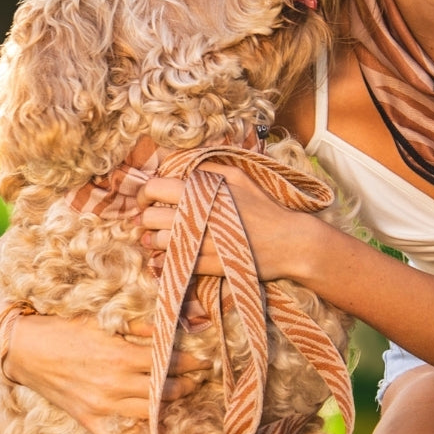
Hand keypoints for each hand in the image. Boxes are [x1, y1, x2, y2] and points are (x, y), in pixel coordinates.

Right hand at [2, 311, 208, 433]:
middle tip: (198, 379)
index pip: (165, 362)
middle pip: (162, 391)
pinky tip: (147, 428)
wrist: (23, 349)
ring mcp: (100, 406)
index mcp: (120, 356)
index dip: (189, 362)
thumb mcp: (101, 321)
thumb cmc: (62, 329)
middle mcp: (113, 385)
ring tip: (179, 396)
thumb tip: (164, 331)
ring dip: (166, 405)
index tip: (203, 360)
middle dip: (185, 384)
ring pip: (147, 413)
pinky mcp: (87, 419)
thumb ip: (136, 328)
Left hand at [137, 165, 306, 282]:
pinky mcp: (205, 266)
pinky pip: (172, 262)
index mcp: (200, 192)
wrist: (288, 242)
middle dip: (148, 218)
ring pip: (158, 242)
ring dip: (156, 240)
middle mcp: (195, 217)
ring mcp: (199, 244)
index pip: (154, 188)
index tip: (148, 200)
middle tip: (154, 220)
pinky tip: (174, 253)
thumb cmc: (264, 206)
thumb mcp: (238, 176)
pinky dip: (168, 258)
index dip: (144, 194)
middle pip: (150, 217)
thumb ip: (206, 168)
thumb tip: (179, 166)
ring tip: (162, 238)